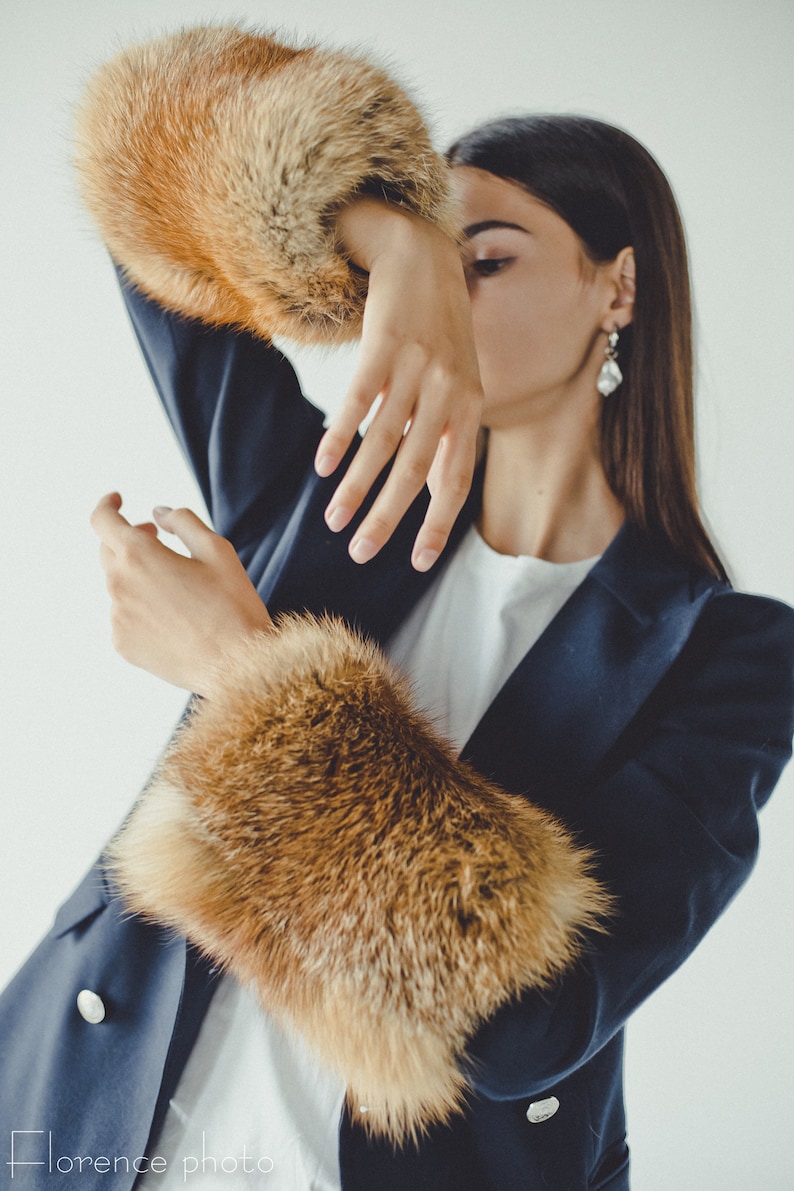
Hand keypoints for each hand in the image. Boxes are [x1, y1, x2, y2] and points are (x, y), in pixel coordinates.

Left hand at [90, 494, 272, 695]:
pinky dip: (141, 608)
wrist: (236, 668)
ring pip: (119, 585)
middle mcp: (119, 585)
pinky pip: (124, 616)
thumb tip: (158, 514)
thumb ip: (183, 522)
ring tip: (178, 590)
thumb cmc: (232, 606)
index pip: (102, 520)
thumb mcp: (218, 551)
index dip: (107, 505)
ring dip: (138, 577)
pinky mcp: (122, 644)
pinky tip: (174, 619)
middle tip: (160, 542)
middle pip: (109, 551)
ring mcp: (117, 617)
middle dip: (130, 540)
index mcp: (139, 555)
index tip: (118, 501)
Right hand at [315, 200, 482, 571]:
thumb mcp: (460, 381)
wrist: (423, 255)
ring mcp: (416, 368)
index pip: (456, 478)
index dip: (437, 523)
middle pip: (415, 470)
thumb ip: (450, 434)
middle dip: (387, 518)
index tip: (418, 563)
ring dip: (356, 487)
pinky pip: (359, 402)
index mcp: (470, 407)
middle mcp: (448, 392)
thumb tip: (440, 493)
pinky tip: (323, 468)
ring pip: (383, 442)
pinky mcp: (383, 345)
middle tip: (362, 554)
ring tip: (335, 521)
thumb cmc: (441, 329)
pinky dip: (340, 437)